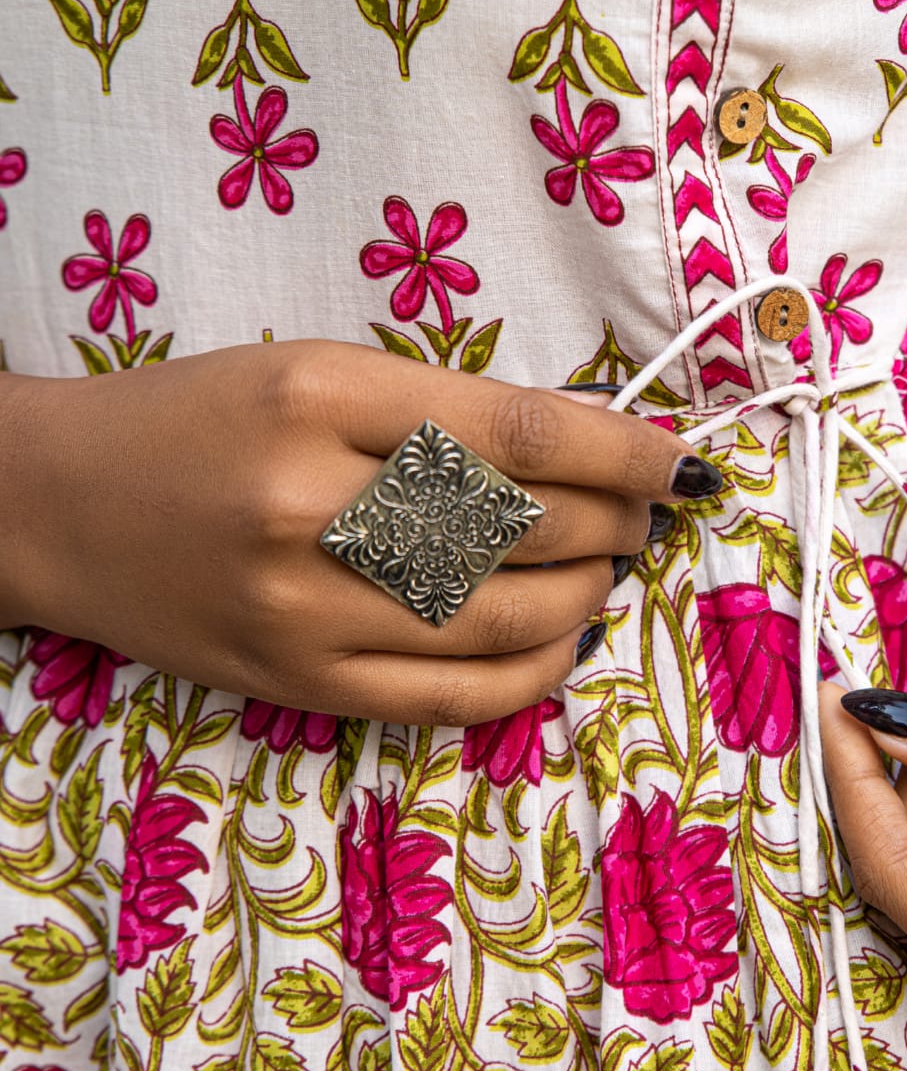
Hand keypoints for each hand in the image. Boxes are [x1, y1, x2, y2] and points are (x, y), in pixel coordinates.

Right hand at [0, 341, 716, 725]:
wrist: (57, 506)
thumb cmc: (200, 421)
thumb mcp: (316, 371)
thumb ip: (446, 406)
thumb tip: (597, 448)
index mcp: (319, 399)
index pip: (519, 435)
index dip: (624, 454)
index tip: (681, 461)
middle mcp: (310, 507)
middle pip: (522, 529)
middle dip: (614, 523)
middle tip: (643, 512)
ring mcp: (302, 610)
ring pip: (503, 621)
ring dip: (587, 596)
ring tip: (608, 568)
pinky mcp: (296, 686)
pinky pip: (452, 699)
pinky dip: (533, 675)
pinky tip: (562, 641)